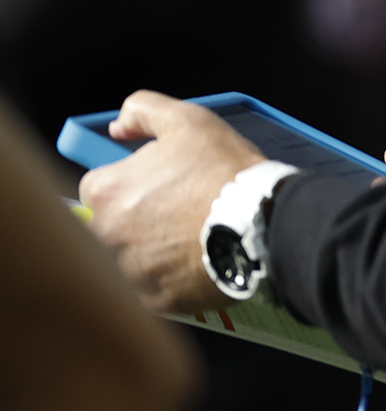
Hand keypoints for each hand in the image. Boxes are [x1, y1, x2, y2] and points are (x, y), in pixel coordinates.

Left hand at [79, 91, 264, 314]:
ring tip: (188, 238)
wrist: (262, 221)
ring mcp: (128, 272)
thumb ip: (142, 110)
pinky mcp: (153, 299)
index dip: (129, 183)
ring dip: (149, 251)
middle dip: (135, 220)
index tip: (157, 186)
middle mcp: (105, 235)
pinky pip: (150, 289)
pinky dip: (167, 279)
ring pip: (127, 260)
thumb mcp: (188, 120)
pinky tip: (193, 262)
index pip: (98, 188)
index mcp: (105, 191)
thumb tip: (117, 127)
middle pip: (107, 227)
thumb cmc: (223, 170)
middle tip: (176, 213)